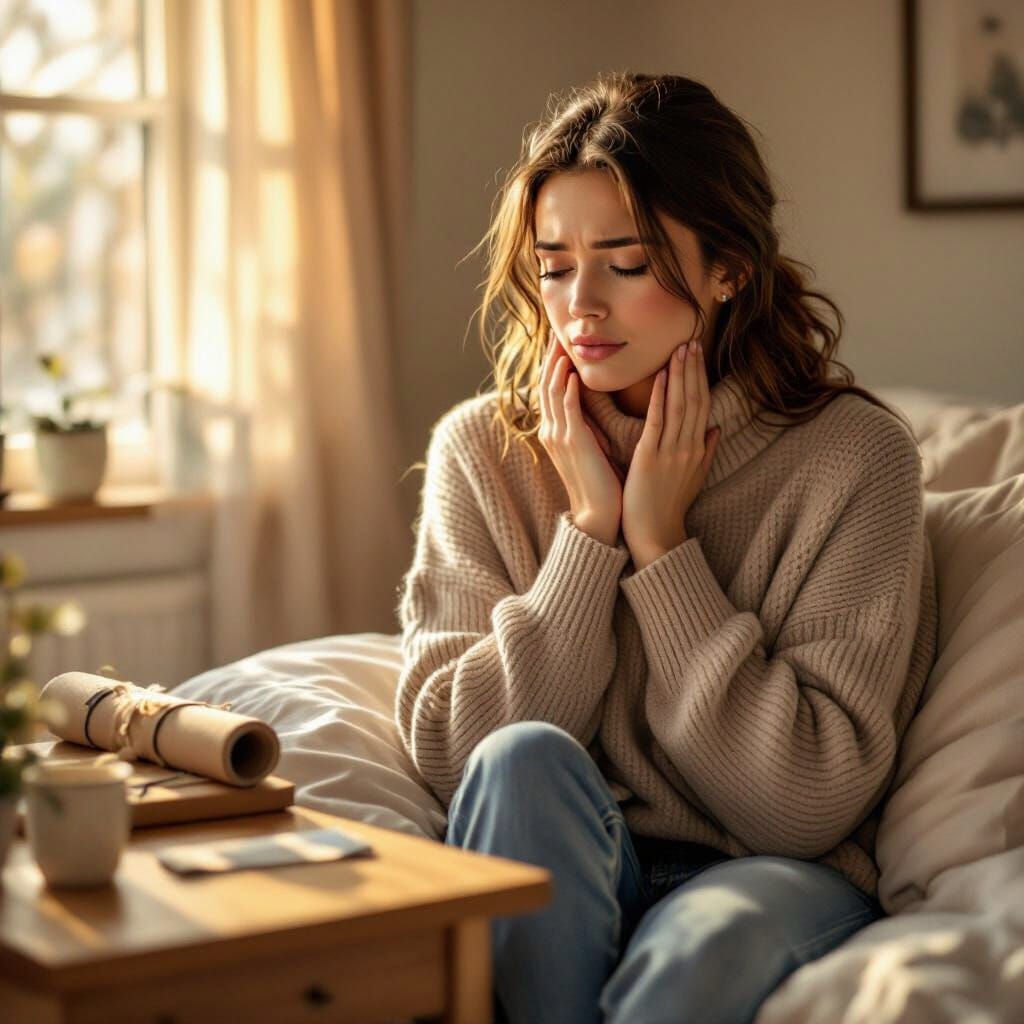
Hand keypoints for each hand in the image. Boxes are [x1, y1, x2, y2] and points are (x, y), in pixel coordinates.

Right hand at [537, 331, 624, 544]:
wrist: (599, 515)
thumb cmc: (602, 484)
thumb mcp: (592, 448)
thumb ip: (589, 427)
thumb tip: (594, 409)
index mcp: (557, 432)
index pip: (551, 389)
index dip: (554, 364)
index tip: (562, 342)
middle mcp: (552, 431)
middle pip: (546, 384)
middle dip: (551, 357)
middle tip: (557, 332)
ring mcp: (560, 436)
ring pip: (552, 392)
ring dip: (557, 365)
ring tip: (563, 342)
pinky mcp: (572, 443)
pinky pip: (565, 410)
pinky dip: (566, 390)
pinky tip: (570, 373)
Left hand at [621, 340, 720, 568]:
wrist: (655, 534)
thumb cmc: (670, 507)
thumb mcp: (695, 478)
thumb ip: (706, 452)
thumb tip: (716, 429)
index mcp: (697, 448)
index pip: (701, 404)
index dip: (700, 377)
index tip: (697, 353)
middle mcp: (688, 446)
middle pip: (694, 399)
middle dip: (692, 369)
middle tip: (689, 340)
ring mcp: (671, 452)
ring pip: (679, 406)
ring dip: (679, 375)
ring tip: (678, 350)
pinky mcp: (650, 459)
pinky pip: (657, 422)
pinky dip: (659, 398)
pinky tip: (658, 377)